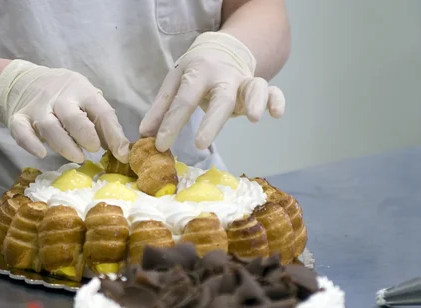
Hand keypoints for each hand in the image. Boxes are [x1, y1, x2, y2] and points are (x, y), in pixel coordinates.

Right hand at [0, 60, 128, 162]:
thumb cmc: (65, 96)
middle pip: (72, 116)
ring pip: (49, 127)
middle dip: (85, 135)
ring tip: (77, 157)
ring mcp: (37, 108)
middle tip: (94, 149)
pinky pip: (21, 132)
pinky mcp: (18, 118)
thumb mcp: (87, 101)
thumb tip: (123, 152)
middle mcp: (59, 98)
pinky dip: (30, 144)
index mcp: (82, 91)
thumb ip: (103, 125)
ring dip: (64, 145)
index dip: (113, 134)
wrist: (24, 80)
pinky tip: (41, 153)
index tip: (122, 154)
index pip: (101, 111)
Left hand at [140, 32, 285, 151]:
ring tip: (252, 118)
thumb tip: (144, 134)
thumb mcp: (174, 83)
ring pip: (252, 87)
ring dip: (255, 101)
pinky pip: (272, 90)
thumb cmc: (195, 72)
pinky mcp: (257, 87)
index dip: (170, 124)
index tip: (159, 145)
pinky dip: (276, 100)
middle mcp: (222, 76)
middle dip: (211, 121)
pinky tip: (276, 114)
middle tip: (200, 144)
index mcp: (196, 73)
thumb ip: (161, 108)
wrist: (223, 49)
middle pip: (219, 98)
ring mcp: (242, 81)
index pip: (182, 101)